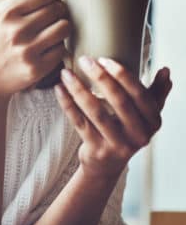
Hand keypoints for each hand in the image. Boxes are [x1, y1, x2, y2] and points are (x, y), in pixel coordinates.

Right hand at [0, 0, 70, 100]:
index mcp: (5, 12)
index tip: (44, 3)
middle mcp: (16, 30)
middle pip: (57, 8)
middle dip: (56, 11)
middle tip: (47, 19)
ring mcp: (27, 50)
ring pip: (64, 27)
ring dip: (61, 28)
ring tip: (49, 32)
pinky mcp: (36, 68)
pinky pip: (62, 49)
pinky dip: (57, 48)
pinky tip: (45, 49)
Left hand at [55, 56, 172, 179]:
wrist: (107, 164)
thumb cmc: (126, 131)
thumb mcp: (146, 115)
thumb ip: (156, 93)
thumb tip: (166, 70)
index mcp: (152, 122)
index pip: (140, 95)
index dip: (123, 75)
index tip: (105, 59)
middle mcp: (138, 135)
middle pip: (119, 102)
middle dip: (100, 78)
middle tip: (85, 60)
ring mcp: (117, 144)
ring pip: (96, 112)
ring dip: (79, 89)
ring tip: (66, 73)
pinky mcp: (96, 149)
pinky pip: (79, 122)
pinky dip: (67, 104)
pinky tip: (59, 89)